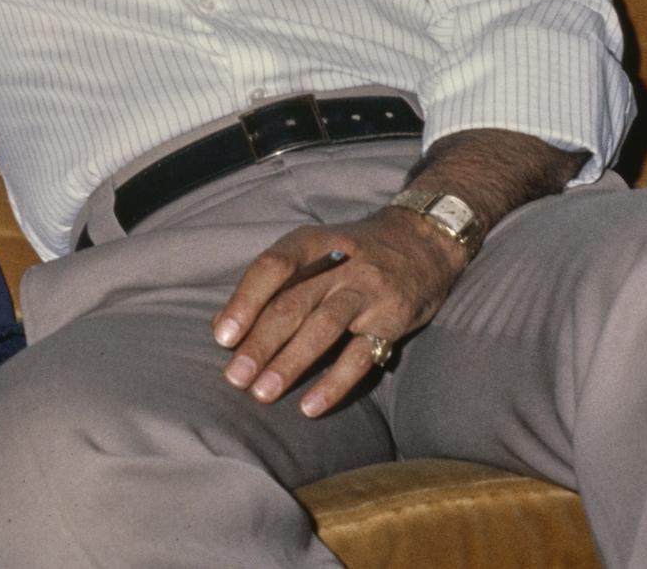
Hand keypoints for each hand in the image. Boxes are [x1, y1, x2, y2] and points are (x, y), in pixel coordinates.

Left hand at [210, 207, 465, 416]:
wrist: (423, 239)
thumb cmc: (350, 252)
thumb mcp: (311, 251)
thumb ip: (270, 284)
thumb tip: (222, 326)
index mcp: (311, 242)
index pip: (272, 268)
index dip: (245, 301)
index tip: (223, 337)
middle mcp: (338, 264)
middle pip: (293, 304)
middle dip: (260, 344)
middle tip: (235, 378)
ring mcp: (367, 291)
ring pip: (323, 328)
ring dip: (290, 363)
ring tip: (262, 393)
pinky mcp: (392, 320)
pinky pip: (361, 355)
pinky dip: (334, 383)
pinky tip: (310, 406)